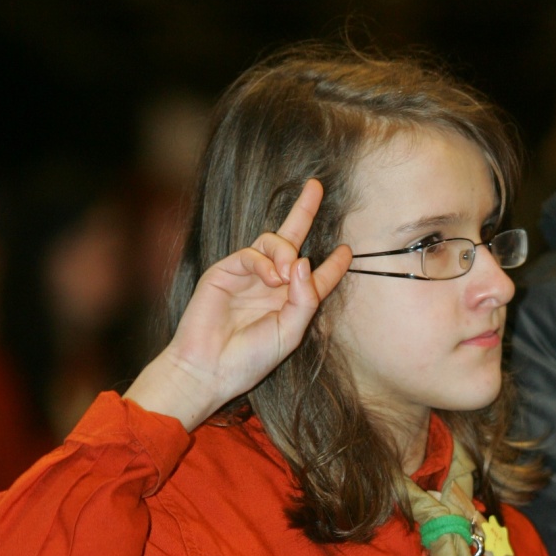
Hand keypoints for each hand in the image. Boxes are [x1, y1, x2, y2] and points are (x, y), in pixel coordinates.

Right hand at [125, 179, 350, 429]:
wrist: (209, 368)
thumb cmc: (249, 358)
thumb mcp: (291, 333)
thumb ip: (304, 299)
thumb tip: (303, 260)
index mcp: (289, 302)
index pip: (316, 276)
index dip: (333, 265)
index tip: (347, 251)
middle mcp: (271, 284)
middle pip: (291, 240)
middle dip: (304, 211)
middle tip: (317, 186)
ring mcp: (248, 276)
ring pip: (274, 242)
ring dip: (285, 251)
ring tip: (286, 274)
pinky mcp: (226, 270)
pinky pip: (252, 253)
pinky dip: (266, 262)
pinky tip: (271, 278)